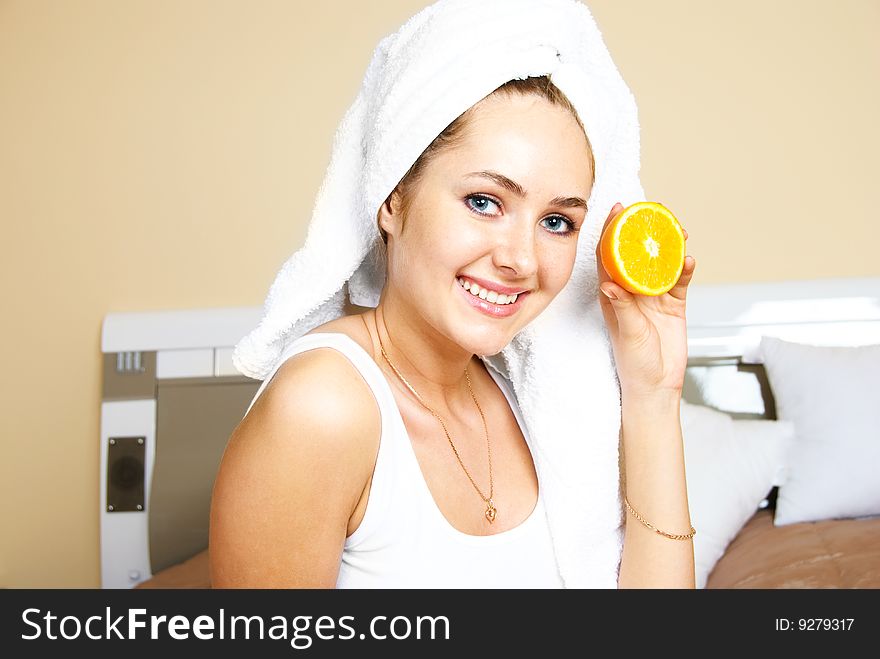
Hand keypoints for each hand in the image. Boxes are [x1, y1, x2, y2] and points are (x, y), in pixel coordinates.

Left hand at [596, 202, 696, 399]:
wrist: (656, 384)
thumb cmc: (633, 361)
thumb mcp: (627, 332)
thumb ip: (622, 307)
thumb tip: (609, 284)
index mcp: (613, 294)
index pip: (609, 256)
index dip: (611, 231)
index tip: (617, 210)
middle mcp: (632, 290)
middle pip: (637, 253)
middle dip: (645, 231)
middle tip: (654, 212)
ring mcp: (654, 296)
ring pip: (662, 263)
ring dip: (670, 246)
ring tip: (678, 230)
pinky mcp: (674, 304)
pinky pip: (681, 281)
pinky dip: (685, 269)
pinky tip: (690, 259)